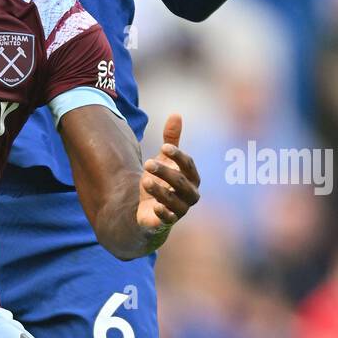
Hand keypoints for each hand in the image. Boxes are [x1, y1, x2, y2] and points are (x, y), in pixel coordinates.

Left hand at [137, 114, 199, 242]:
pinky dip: (163, 214)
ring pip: (173, 201)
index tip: (164, 146)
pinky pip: (168, 219)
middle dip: (165, 172)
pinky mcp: (167, 222)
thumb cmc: (163, 181)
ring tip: (144, 181)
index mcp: (192, 178)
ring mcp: (180, 210)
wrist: (152, 210)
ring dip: (160, 191)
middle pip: (180, 182)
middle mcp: (189, 194)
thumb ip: (171, 140)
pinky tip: (154, 206)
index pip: (189, 165)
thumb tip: (176, 114)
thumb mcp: (165, 160)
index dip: (178, 156)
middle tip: (147, 163)